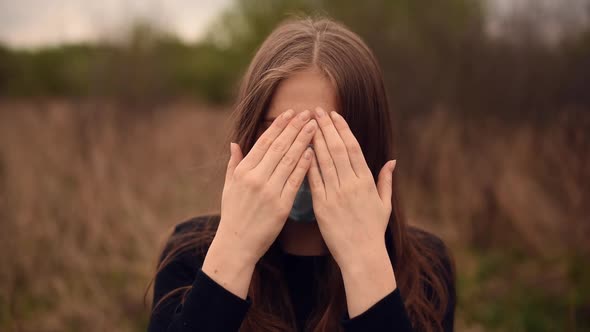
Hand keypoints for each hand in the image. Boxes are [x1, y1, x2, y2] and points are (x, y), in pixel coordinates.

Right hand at [202, 109, 316, 297]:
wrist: (236, 245)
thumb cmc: (233, 215)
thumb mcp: (228, 187)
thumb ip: (234, 164)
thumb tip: (235, 143)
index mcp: (243, 171)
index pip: (264, 142)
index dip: (279, 126)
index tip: (291, 113)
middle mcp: (256, 178)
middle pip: (280, 147)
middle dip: (295, 128)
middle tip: (308, 113)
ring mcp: (269, 192)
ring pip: (289, 160)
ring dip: (303, 141)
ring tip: (315, 126)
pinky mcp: (281, 206)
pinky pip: (295, 181)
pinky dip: (304, 165)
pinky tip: (313, 152)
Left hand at [307, 106, 396, 315]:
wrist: (362, 255)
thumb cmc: (373, 230)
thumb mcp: (385, 204)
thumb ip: (386, 181)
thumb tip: (392, 161)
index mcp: (366, 181)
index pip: (352, 147)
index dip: (342, 129)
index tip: (333, 115)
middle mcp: (351, 184)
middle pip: (336, 148)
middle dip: (325, 127)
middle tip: (315, 110)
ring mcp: (336, 194)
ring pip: (323, 160)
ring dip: (314, 139)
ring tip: (305, 123)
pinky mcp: (322, 206)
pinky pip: (313, 181)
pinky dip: (307, 164)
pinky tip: (299, 150)